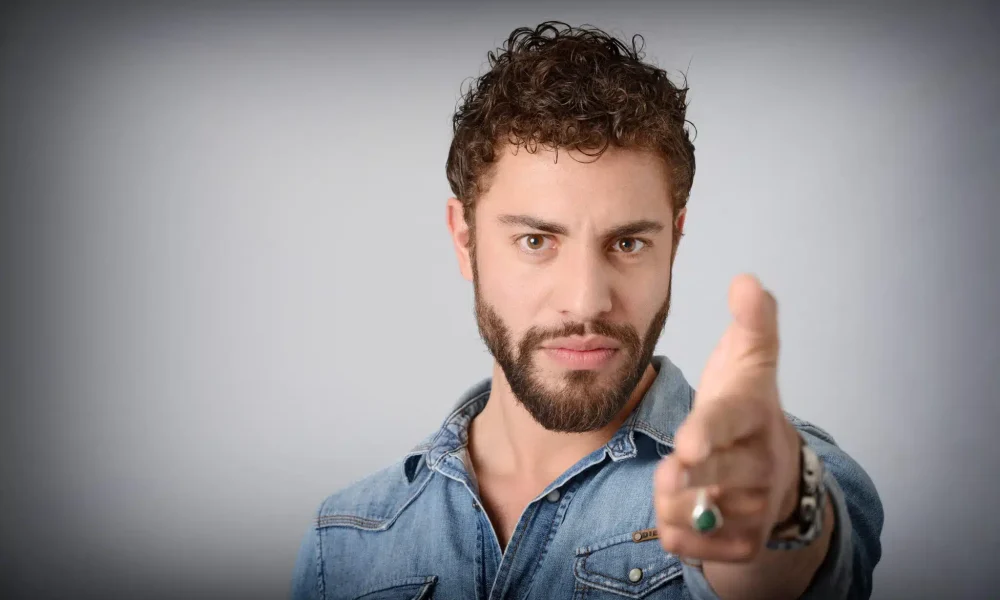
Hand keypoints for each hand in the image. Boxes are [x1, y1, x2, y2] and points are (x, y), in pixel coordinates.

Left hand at [653, 274, 800, 562]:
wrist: (772, 469)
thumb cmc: (744, 409)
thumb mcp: (749, 362)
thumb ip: (751, 322)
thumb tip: (747, 280)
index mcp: (753, 414)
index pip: (729, 421)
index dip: (708, 432)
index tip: (687, 443)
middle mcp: (761, 463)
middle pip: (716, 474)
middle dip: (687, 476)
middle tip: (669, 474)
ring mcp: (756, 506)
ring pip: (697, 513)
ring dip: (672, 503)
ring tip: (678, 482)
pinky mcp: (744, 541)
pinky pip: (695, 548)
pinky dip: (676, 533)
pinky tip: (680, 512)